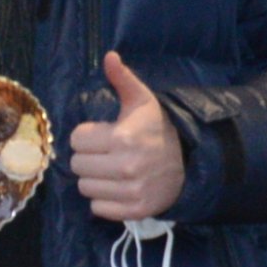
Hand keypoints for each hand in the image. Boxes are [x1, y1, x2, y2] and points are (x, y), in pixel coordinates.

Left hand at [67, 50, 185, 224]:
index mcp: (123, 138)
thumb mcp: (142, 101)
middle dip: (87, 158)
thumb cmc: (157, 128)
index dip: (86, 136)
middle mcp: (126, 166)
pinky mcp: (135, 210)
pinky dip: (103, 200)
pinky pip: (98, 209)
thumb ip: (123, 79)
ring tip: (110, 171)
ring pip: (85, 188)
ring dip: (93, 180)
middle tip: (104, 154)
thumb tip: (109, 56)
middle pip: (77, 165)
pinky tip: (116, 188)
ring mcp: (131, 191)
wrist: (189, 162)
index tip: (101, 135)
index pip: (77, 140)